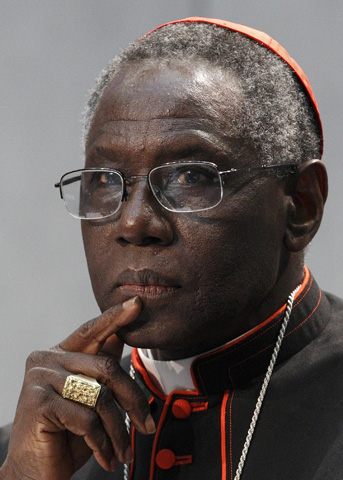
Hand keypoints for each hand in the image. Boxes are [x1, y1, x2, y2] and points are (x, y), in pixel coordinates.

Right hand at [0, 297, 154, 479]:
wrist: (34, 473)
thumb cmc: (64, 435)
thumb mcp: (87, 398)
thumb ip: (100, 368)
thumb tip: (122, 336)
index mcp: (59, 354)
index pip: (92, 330)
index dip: (116, 316)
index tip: (137, 303)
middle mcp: (46, 359)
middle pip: (107, 368)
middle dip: (133, 399)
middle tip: (146, 425)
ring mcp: (40, 379)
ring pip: (100, 396)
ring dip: (118, 429)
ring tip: (122, 450)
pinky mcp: (39, 402)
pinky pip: (87, 419)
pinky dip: (101, 441)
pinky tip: (103, 455)